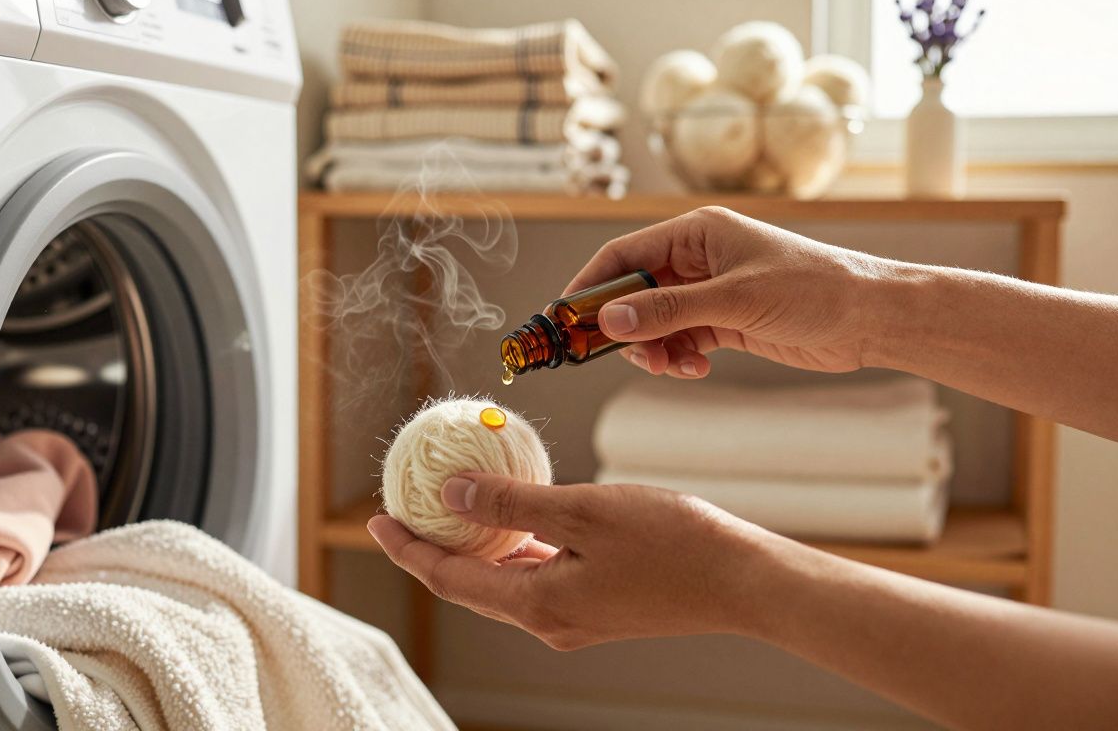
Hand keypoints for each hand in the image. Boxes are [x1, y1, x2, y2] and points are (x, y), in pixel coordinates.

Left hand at [366, 473, 775, 649]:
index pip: (448, 579)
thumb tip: (450, 496)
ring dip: (473, 547)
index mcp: (537, 605)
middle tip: (405, 508)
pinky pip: (538, 576)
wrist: (743, 581)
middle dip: (431, 549)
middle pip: (469, 585)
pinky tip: (517, 517)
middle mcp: (549, 621)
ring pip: (503, 581)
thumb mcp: (583, 510)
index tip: (375, 518)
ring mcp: (574, 618)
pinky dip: (515, 548)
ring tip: (450, 507)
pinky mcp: (597, 606)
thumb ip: (512, 505)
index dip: (407, 549)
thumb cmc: (672, 543)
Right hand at [565, 206, 894, 377]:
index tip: (564, 318)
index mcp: (697, 232)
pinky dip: (678, 356)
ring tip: (669, 366)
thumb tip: (610, 320)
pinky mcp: (725, 321)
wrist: (871, 318)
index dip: (590, 285)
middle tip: (616, 355)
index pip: (624, 254)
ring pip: (655, 322)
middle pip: (634, 291)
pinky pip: (681, 339)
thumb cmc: (815, 289)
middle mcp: (699, 258)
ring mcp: (711, 291)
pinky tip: (694, 367)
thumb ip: (668, 312)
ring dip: (653, 348)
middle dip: (623, 326)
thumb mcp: (734, 300)